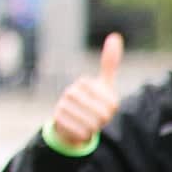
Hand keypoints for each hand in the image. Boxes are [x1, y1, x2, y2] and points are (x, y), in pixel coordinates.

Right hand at [52, 34, 123, 149]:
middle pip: (102, 115)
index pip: (111, 104)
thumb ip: (109, 63)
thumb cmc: (92, 101)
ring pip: (92, 125)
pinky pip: (81, 134)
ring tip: (87, 122)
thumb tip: (115, 36)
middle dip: (103, 121)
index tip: (103, 106)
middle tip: (95, 117)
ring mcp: (62, 105)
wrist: (71, 121)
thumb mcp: (104, 84)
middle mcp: (71, 92)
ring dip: (94, 128)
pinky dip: (84, 136)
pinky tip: (79, 129)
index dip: (111, 110)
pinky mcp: (57, 120)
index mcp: (84, 83)